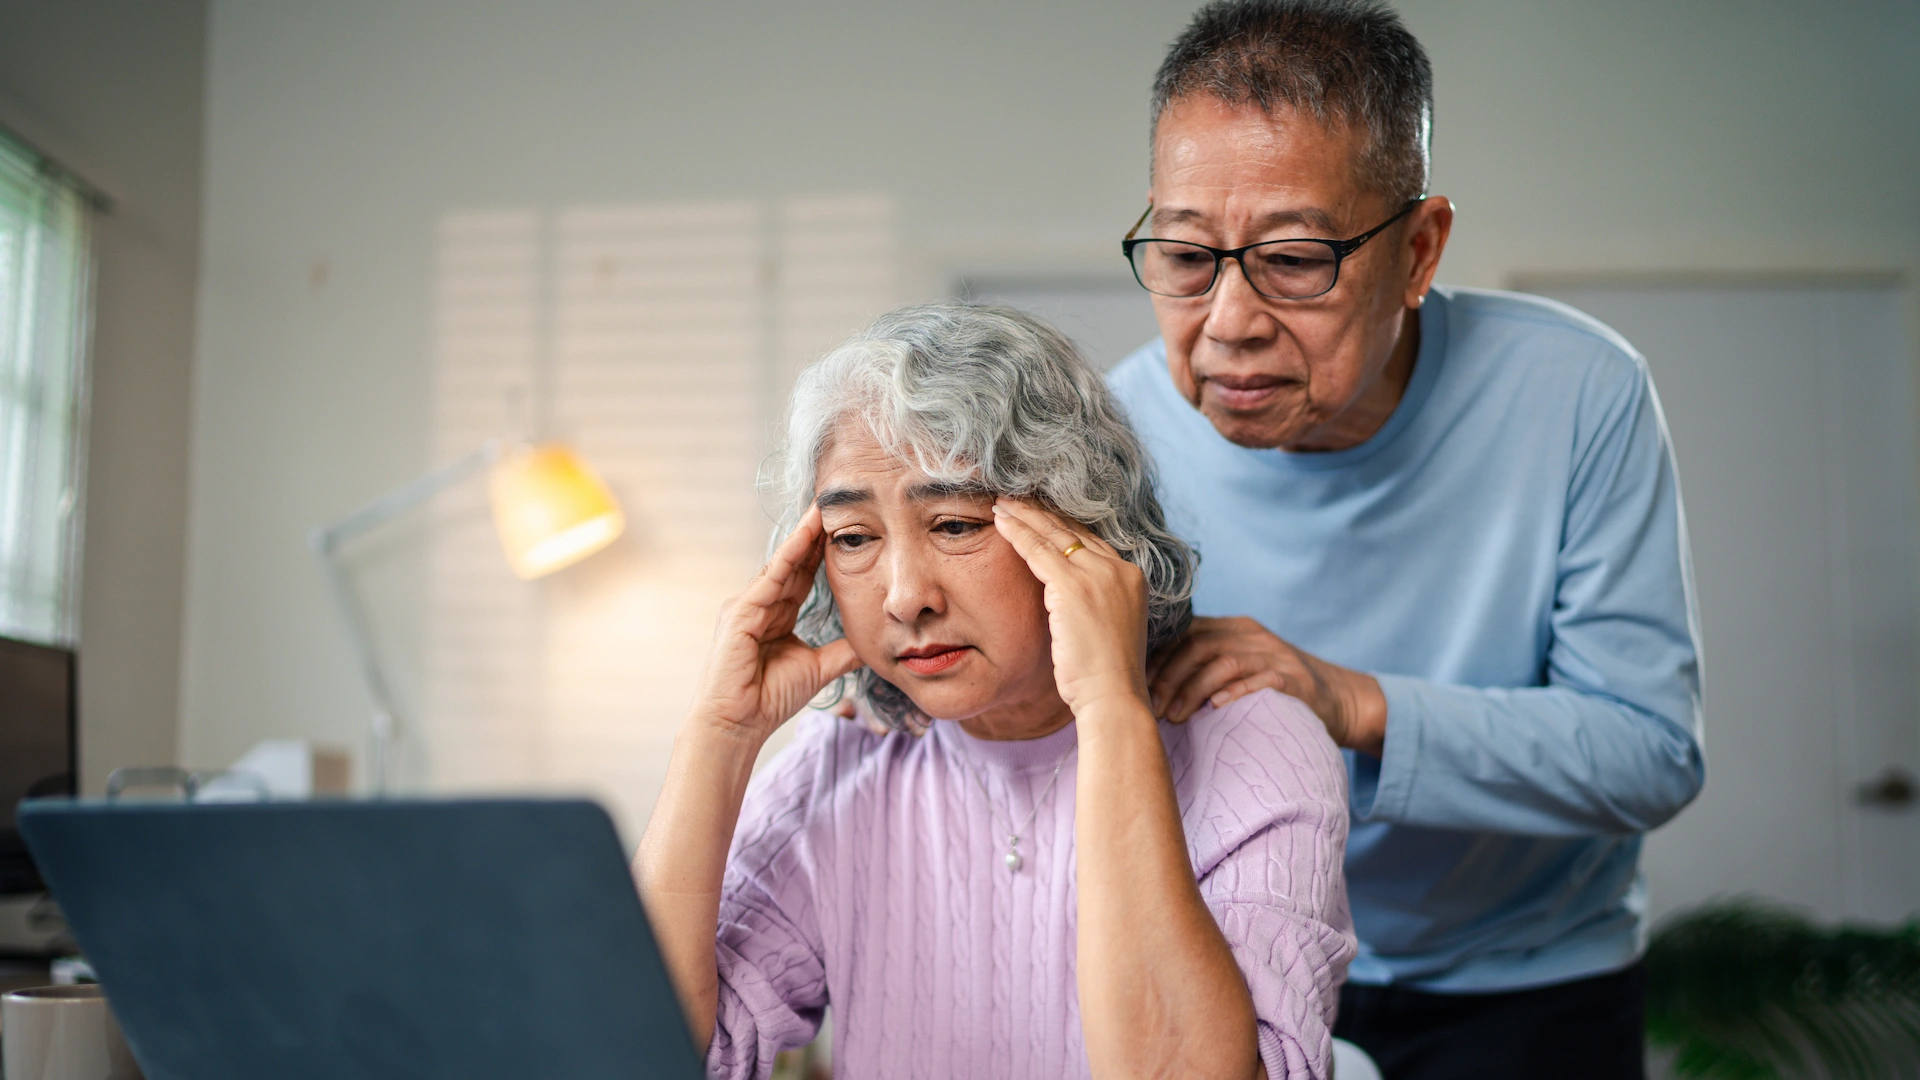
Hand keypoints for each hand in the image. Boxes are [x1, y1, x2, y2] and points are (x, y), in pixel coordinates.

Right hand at [689, 504, 861, 744]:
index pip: (803, 575)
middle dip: (814, 534)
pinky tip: (805, 534)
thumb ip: (842, 650)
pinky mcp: (740, 612)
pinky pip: (770, 577)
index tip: (846, 528)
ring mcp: (746, 605)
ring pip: (782, 563)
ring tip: (824, 508)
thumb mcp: (818, 667)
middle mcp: (758, 604)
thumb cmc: (769, 699)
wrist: (738, 724)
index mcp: (775, 615)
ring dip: (803, 536)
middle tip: (836, 503)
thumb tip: (872, 640)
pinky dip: (788, 555)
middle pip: (793, 563)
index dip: (822, 553)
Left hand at [991, 498, 1150, 716]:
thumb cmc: (1106, 677)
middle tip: (1016, 499)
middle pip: (1073, 531)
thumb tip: (1065, 600)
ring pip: (1053, 535)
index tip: (1041, 515)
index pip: (1092, 542)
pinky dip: (1016, 533)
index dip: (1063, 526)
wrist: (1113, 697)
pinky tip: (999, 522)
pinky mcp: (1074, 586)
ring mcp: (1099, 575)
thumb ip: (1094, 605)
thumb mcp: (1108, 629)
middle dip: (1041, 513)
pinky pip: (1037, 550)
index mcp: (1132, 578)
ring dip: (1024, 516)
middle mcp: (1120, 569)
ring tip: (1001, 503)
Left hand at [1148, 616, 1386, 755]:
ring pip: (1224, 663)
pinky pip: (1262, 680)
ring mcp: (1275, 656)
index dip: (1156, 657)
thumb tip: (1148, 684)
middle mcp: (1252, 636)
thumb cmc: (1275, 688)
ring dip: (1193, 690)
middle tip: (1151, 708)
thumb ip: (1203, 664)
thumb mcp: (1239, 665)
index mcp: (1234, 628)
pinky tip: (1215, 707)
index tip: (1135, 685)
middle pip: (1199, 646)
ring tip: (1174, 717)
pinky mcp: (1295, 680)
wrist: (1339, 699)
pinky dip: (1236, 692)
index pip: (1184, 632)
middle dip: (1169, 677)